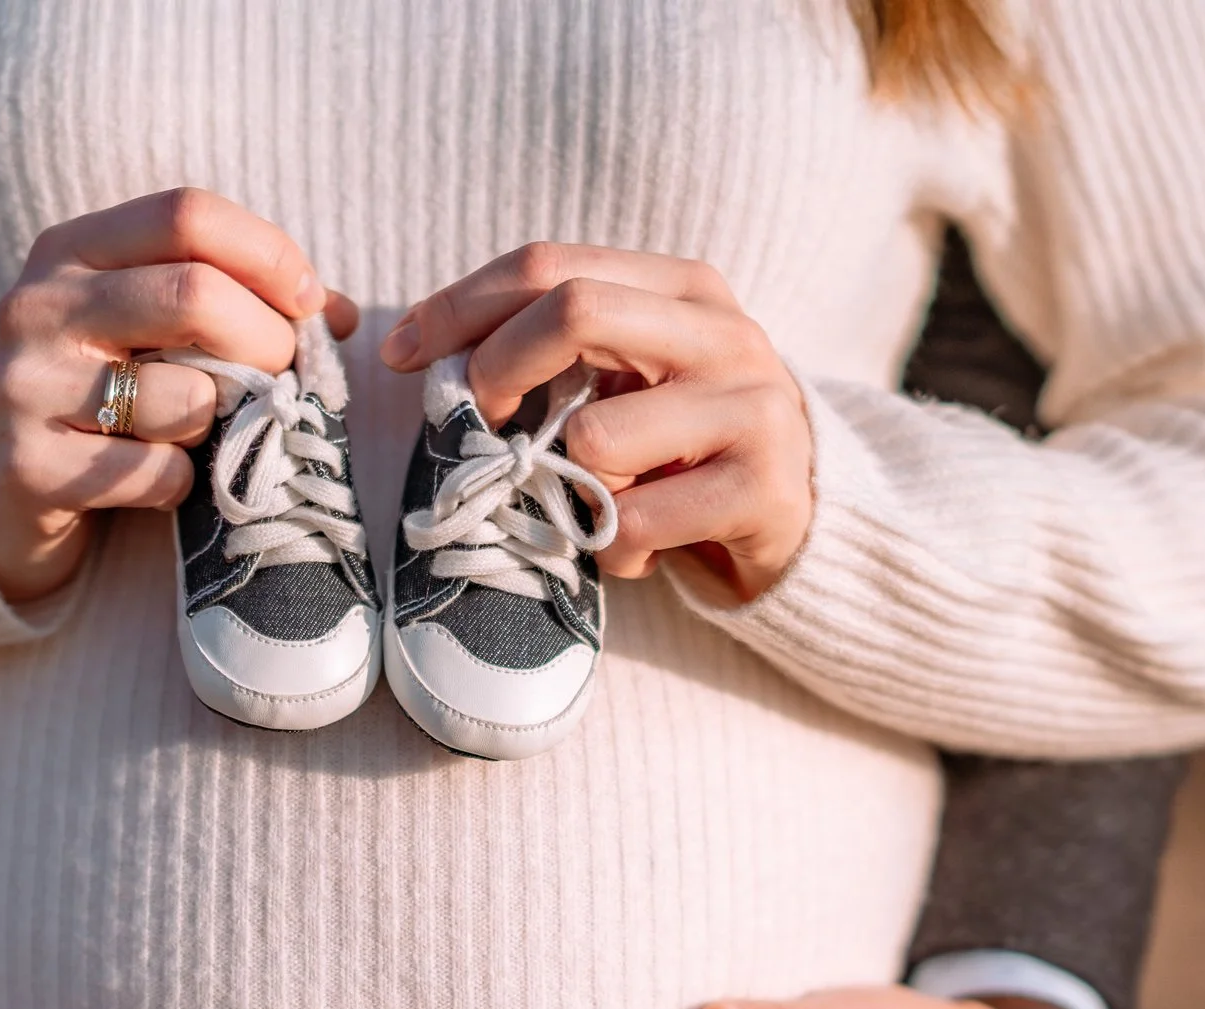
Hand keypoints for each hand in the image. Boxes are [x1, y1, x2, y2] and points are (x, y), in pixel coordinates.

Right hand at [0, 188, 358, 602]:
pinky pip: (157, 472)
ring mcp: (26, 386)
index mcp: (70, 249)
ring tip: (196, 432)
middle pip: (193, 295)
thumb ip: (236, 301)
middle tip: (282, 375)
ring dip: (221, 423)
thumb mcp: (152, 328)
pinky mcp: (30, 468)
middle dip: (267, 341)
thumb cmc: (104, 396)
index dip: (267, 253)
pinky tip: (159, 480)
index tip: (308, 301)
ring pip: (184, 396)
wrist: (0, 495)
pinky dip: (183, 483)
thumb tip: (338, 312)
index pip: (186, 213)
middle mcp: (37, 305)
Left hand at [380, 243, 811, 601]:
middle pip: (575, 309)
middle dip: (498, 365)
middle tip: (474, 417)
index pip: (550, 264)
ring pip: (597, 436)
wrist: (802, 513)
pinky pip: (634, 522)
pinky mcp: (760, 492)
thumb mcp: (632, 373)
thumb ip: (555, 346)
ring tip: (604, 498)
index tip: (402, 352)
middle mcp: (724, 333)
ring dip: (572, 484)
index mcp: (684, 287)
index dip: (461, 305)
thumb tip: (425, 354)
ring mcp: (750, 410)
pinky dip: (614, 548)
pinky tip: (641, 545)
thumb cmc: (685, 440)